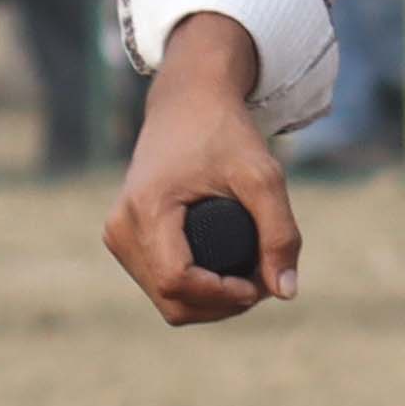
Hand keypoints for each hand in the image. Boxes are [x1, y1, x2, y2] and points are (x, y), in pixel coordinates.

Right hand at [105, 24, 293, 321]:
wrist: (189, 101)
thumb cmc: (225, 131)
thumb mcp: (262, 175)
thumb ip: (280, 232)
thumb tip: (286, 292)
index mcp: (146, 210)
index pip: (177, 282)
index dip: (222, 296)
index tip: (260, 284)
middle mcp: (121, 228)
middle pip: (171, 300)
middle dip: (221, 304)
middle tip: (263, 281)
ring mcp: (118, 235)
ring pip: (166, 299)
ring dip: (210, 302)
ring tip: (250, 277)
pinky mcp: (126, 237)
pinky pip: (161, 284)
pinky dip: (195, 290)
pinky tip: (226, 276)